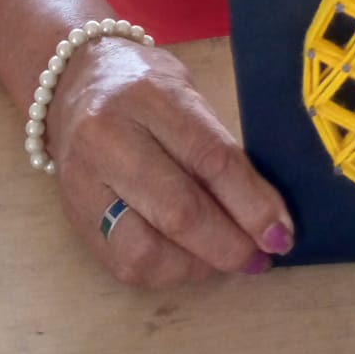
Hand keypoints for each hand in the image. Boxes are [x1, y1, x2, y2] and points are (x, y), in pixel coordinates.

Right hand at [45, 36, 294, 287]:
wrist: (72, 82)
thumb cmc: (145, 86)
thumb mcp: (188, 94)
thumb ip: (219, 147)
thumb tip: (265, 214)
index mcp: (149, 97)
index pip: (210, 158)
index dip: (252, 204)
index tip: (281, 232)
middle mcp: (109, 139)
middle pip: (178, 210)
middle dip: (229, 245)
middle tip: (261, 256)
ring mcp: (84, 183)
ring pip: (145, 250)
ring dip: (198, 266)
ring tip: (224, 258)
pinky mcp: (75, 218)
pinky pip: (124, 264)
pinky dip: (167, 271)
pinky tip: (190, 259)